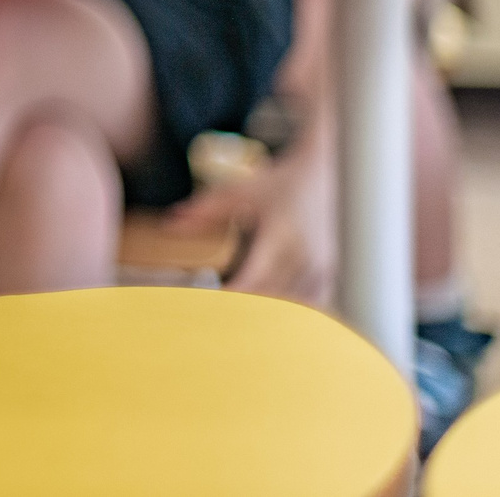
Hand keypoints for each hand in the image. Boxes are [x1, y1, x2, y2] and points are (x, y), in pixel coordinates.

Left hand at [165, 139, 332, 305]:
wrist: (323, 177)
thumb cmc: (278, 183)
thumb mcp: (240, 191)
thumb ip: (206, 209)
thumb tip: (171, 223)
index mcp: (281, 236)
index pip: (255, 279)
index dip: (232, 297)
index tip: (209, 306)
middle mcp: (304, 257)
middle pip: (270, 299)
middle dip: (243, 310)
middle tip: (214, 320)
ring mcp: (320, 269)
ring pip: (291, 308)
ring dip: (266, 315)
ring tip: (238, 322)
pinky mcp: (328, 276)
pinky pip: (308, 307)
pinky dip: (288, 313)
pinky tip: (268, 315)